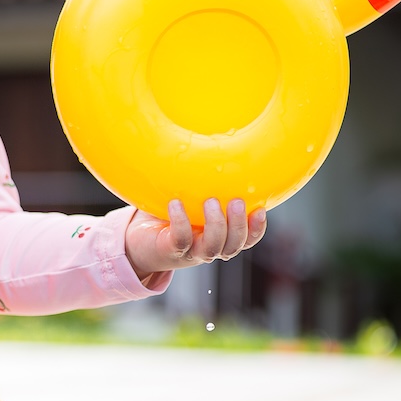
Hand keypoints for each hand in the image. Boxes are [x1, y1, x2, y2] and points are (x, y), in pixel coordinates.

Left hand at [125, 198, 266, 283]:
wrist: (138, 241)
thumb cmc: (169, 217)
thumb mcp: (192, 201)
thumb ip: (205, 185)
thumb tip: (214, 147)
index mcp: (220, 238)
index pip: (247, 239)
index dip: (256, 228)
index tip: (261, 209)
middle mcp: (209, 248)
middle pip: (233, 245)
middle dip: (239, 225)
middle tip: (237, 202)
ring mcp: (191, 252)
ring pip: (213, 247)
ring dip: (216, 225)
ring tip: (211, 201)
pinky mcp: (171, 250)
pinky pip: (181, 238)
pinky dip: (181, 221)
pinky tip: (176, 203)